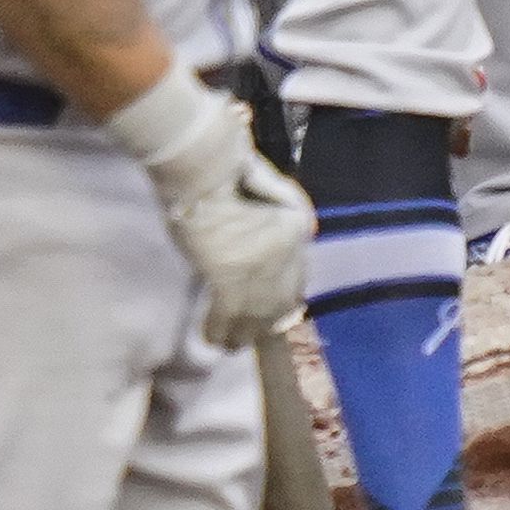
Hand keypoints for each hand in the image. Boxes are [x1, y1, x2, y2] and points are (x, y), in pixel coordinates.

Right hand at [106, 68, 312, 348]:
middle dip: (266, 321)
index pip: (296, 274)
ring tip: (231, 343)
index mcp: (298, 228)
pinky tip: (212, 339)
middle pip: (280, 300)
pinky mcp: (229, 282)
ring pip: (254, 315)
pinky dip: (217, 329)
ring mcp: (259, 272)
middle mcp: (287, 255)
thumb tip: (304, 231)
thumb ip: (282, 211)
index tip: (278, 311)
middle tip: (252, 334)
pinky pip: (225, 317)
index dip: (285, 296)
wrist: (204, 166)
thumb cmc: (227, 167)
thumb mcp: (267, 186)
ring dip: (242, 331)